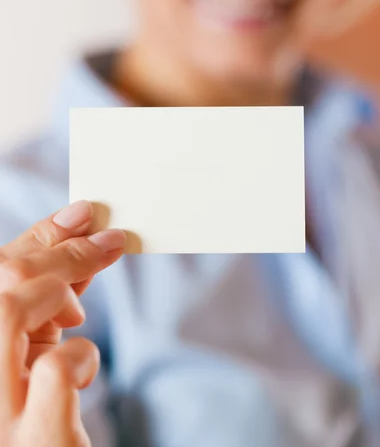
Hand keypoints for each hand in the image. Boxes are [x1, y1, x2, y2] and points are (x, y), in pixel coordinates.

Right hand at [0, 201, 125, 444]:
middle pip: (5, 283)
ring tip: (76, 316)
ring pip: (8, 310)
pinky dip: (79, 356)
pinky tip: (81, 371)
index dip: (41, 235)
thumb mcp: (37, 340)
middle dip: (64, 252)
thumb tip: (79, 228)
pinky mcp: (36, 441)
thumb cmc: (44, 403)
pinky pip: (53, 372)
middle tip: (109, 242)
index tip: (83, 215)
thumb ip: (50, 287)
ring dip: (57, 294)